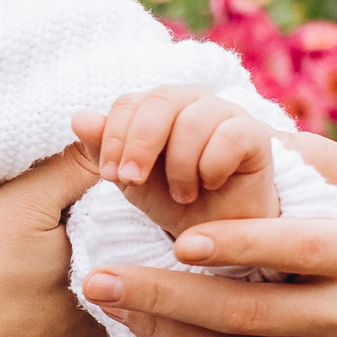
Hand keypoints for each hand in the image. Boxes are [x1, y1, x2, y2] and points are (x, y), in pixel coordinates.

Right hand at [0, 145, 110, 336]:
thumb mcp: (14, 209)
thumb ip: (67, 173)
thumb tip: (107, 146)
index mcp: (100, 278)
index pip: (108, 251)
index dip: (77, 245)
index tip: (40, 250)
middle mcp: (106, 331)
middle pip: (100, 301)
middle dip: (75, 294)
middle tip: (23, 289)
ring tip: (17, 331)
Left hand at [73, 87, 276, 237]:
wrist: (222, 237)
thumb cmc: (177, 202)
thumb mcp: (134, 182)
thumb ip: (106, 150)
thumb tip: (80, 118)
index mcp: (159, 110)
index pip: (130, 102)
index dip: (115, 135)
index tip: (112, 176)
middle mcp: (192, 103)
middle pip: (161, 100)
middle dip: (140, 143)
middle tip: (134, 181)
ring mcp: (226, 114)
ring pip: (193, 120)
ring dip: (180, 165)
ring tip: (183, 194)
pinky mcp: (256, 134)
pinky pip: (229, 135)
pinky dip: (212, 166)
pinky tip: (211, 184)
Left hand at [77, 127, 336, 336]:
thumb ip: (321, 161)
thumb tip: (249, 129)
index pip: (299, 250)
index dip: (239, 246)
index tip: (178, 240)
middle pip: (248, 313)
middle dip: (164, 296)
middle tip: (96, 277)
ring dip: (162, 330)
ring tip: (109, 301)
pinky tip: (149, 331)